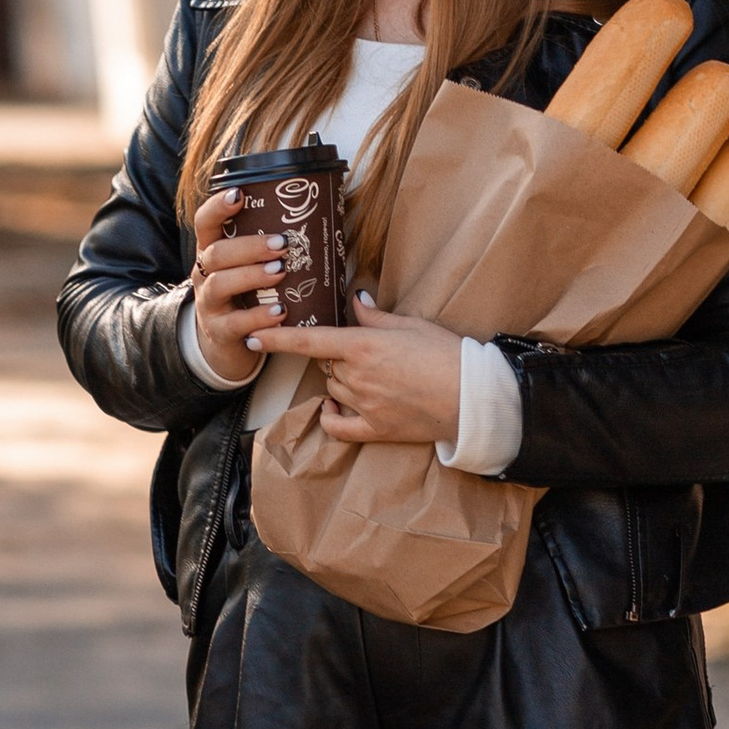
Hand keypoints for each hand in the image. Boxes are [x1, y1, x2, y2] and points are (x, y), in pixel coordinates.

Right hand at [188, 183, 284, 386]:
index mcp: (212, 251)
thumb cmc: (248, 295)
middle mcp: (205, 275)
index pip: (205, 223)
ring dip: (252, 276)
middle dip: (249, 246)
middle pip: (216, 253)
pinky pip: (235, 323)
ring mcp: (209, 304)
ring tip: (280, 273)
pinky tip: (279, 312)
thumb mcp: (249, 268)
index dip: (217, 207)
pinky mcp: (218, 332)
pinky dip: (258, 317)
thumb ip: (269, 247)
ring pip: (220, 284)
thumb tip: (321, 214)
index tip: (239, 194)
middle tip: (282, 244)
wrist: (228, 342)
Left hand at [251, 293, 463, 445]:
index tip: (254, 336)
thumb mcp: (412, 325)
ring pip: (333, 389)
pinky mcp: (376, 429)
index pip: (309, 341)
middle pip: (325, 364)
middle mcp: (358, 376)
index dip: (277, 339)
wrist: (473, 397)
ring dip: (340, 381)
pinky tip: (335, 409)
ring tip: (371, 375)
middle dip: (334, 356)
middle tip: (362, 351)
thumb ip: (375, 315)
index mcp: (364, 346)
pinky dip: (333, 417)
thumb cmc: (448, 355)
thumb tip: (354, 298)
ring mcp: (365, 405)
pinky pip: (339, 426)